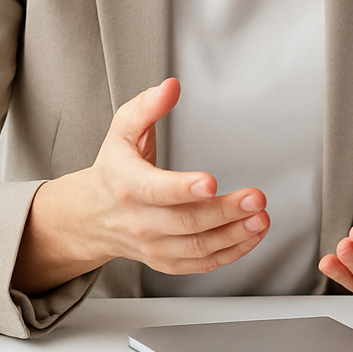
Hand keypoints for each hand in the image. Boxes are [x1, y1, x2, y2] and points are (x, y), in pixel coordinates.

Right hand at [12, 78, 269, 292]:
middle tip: (256, 198)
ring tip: (262, 218)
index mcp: (127, 186)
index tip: (212, 182)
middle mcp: (139, 221)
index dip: (184, 188)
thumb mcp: (122, 131)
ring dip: (234, 235)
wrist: (91, 216)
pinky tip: (252, 235)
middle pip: (185, 222)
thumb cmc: (114, 168)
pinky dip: (229, 254)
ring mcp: (153, 245)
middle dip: (224, 211)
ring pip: (196, 248)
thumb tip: (170, 87)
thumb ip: (146, 107)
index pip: (156, 191)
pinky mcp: (166, 261)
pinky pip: (200, 264)